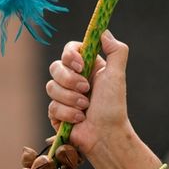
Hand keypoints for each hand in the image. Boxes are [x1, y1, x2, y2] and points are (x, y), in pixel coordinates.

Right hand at [46, 30, 130, 156]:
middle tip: (86, 90)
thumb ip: (116, 51)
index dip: (71, 56)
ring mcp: (63, 96)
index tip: (81, 65)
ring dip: (70, 99)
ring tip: (85, 108)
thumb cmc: (114, 107)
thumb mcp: (117, 75)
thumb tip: (104, 32)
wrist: (106, 136)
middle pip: (55, 67)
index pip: (69, 50)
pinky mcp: (56, 113)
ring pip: (51, 87)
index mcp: (87, 67)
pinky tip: (79, 120)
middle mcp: (73, 79)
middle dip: (70, 80)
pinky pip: (52, 106)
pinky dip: (67, 114)